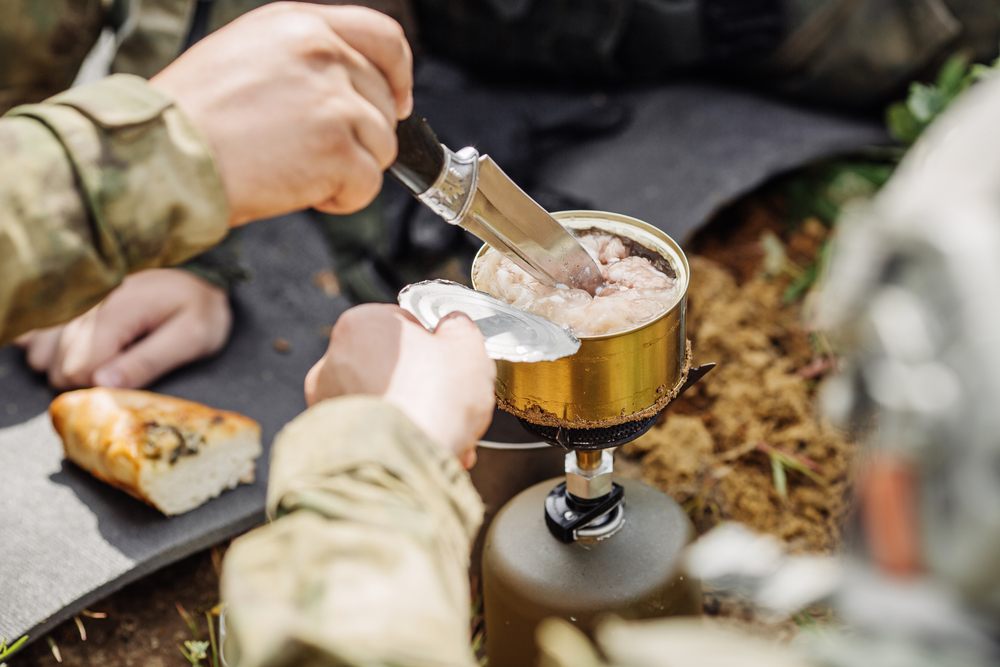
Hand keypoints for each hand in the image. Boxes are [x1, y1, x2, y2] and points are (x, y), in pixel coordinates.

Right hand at [16, 269, 231, 388]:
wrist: (197, 276)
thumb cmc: (198, 308)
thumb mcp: (191, 337)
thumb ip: (148, 362)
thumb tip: (102, 385)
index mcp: (113, 314)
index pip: (76, 371)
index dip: (101, 388)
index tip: (129, 382)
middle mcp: (83, 308)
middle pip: (59, 368)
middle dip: (89, 381)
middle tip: (127, 367)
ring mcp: (71, 307)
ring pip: (44, 357)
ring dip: (73, 368)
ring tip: (114, 358)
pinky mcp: (67, 309)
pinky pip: (40, 341)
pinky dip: (59, 352)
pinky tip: (93, 349)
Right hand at [151, 2, 412, 224]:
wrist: (161, 156)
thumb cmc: (189, 118)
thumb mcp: (245, 55)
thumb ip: (302, 61)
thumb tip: (347, 88)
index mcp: (299, 25)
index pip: (383, 38)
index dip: (398, 75)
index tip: (398, 103)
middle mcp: (322, 53)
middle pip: (383, 104)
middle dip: (359, 138)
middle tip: (311, 155)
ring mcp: (334, 100)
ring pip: (381, 147)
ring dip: (348, 170)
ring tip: (295, 171)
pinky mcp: (337, 148)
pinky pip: (368, 185)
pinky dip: (342, 199)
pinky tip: (300, 191)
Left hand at [305, 304, 495, 465]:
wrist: (403, 466)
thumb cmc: (434, 400)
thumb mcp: (467, 348)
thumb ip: (459, 328)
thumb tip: (454, 324)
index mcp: (360, 324)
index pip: (405, 326)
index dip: (435, 347)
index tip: (450, 367)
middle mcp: (332, 360)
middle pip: (392, 368)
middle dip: (425, 388)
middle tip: (452, 408)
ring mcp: (327, 403)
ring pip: (385, 403)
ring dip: (416, 418)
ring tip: (447, 439)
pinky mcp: (329, 441)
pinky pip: (373, 434)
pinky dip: (398, 442)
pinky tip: (427, 453)